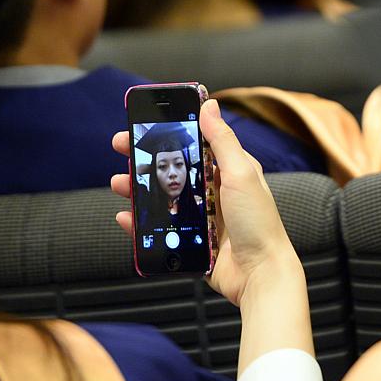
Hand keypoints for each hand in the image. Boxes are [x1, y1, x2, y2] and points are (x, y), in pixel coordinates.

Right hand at [111, 99, 301, 305]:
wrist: (260, 275)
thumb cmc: (259, 223)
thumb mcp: (242, 174)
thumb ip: (223, 141)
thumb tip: (210, 105)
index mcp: (228, 171)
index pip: (194, 144)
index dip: (170, 134)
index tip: (145, 125)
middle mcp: (214, 192)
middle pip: (173, 170)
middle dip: (146, 160)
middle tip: (122, 149)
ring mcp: (201, 217)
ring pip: (163, 198)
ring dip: (139, 190)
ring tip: (120, 184)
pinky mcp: (192, 241)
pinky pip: (161, 229)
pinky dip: (141, 224)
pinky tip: (127, 218)